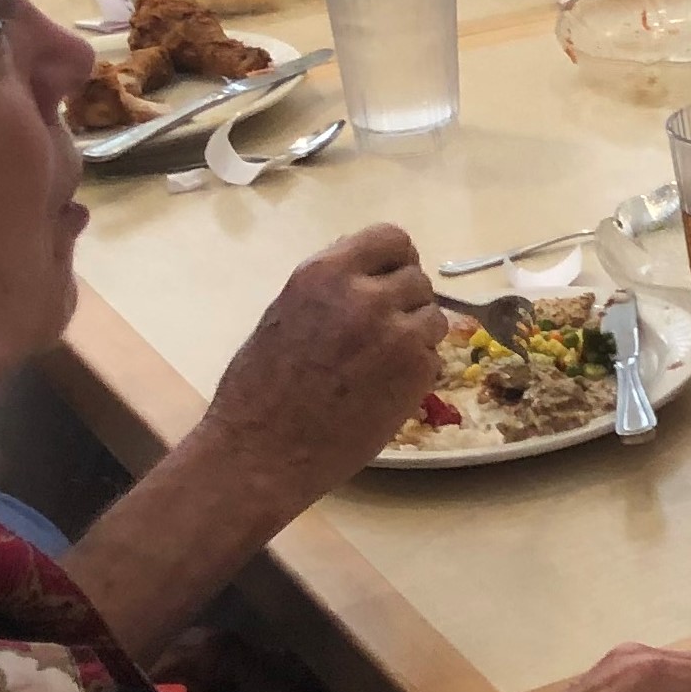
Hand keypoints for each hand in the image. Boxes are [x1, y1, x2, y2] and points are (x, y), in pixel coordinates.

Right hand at [196, 228, 446, 499]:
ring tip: (378, 364)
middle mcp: (366, 296)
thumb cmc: (258, 389)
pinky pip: (432, 357)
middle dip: (404, 303)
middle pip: (417, 279)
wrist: (261, 452)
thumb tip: (367, 267)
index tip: (387, 281)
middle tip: (379, 333)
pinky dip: (416, 370)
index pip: (392, 239)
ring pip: (433, 317)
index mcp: (325, 274)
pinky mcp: (416, 372)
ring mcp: (397, 334)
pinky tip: (382, 389)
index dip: (394, 261)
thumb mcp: (286, 314)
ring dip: (415, 336)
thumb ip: (330, 287)